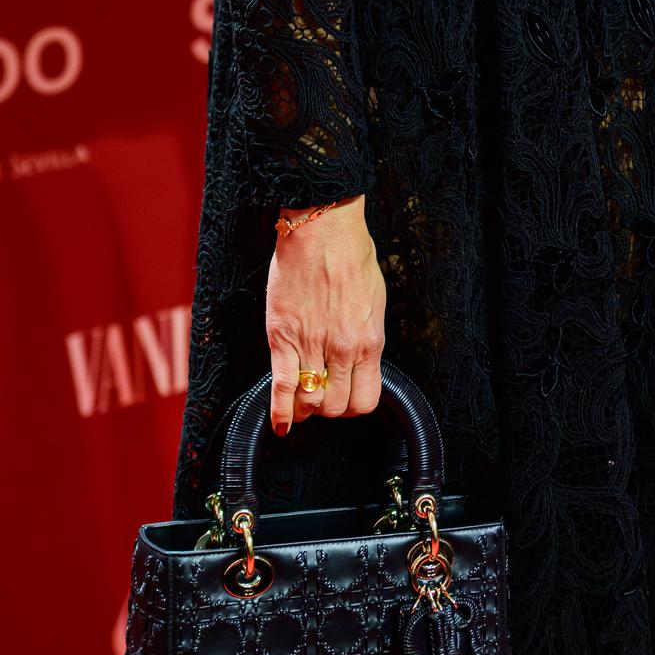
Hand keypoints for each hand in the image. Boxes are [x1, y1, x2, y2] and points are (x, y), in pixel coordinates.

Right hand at [266, 197, 386, 435]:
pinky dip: (279, 412)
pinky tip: (280, 425)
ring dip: (306, 409)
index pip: (365, 400)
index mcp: (370, 340)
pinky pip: (282, 387)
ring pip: (310, 403)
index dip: (354, 406)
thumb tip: (360, 360)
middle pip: (336, 407)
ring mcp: (312, 345)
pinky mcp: (283, 338)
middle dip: (329, 408)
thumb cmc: (351, 256)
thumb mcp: (375, 300)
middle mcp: (343, 349)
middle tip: (323, 397)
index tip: (347, 401)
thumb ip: (366, 335)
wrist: (323, 229)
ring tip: (303, 403)